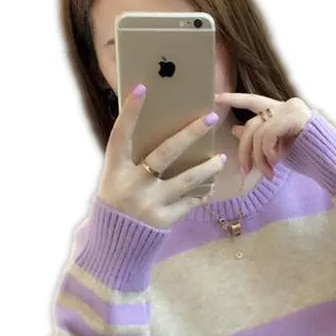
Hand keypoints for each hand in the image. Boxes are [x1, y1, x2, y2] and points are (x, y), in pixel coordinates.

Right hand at [98, 85, 224, 229]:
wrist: (117, 246)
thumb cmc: (120, 203)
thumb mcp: (118, 180)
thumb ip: (134, 161)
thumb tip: (168, 135)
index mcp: (115, 170)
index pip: (121, 134)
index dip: (130, 112)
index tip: (143, 88)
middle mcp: (131, 185)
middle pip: (165, 152)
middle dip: (191, 133)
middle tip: (211, 118)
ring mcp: (148, 203)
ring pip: (187, 179)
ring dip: (208, 168)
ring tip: (221, 159)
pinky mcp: (163, 220)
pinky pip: (189, 202)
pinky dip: (201, 193)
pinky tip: (209, 187)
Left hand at [214, 93, 311, 178]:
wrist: (335, 163)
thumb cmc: (310, 158)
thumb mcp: (279, 148)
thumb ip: (259, 137)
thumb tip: (236, 128)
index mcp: (283, 110)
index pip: (253, 101)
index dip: (234, 99)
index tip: (216, 98)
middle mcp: (286, 104)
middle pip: (251, 123)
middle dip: (244, 150)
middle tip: (246, 171)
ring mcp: (292, 109)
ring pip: (258, 132)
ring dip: (259, 158)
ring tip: (268, 173)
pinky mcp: (295, 117)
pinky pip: (268, 135)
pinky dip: (267, 154)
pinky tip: (276, 165)